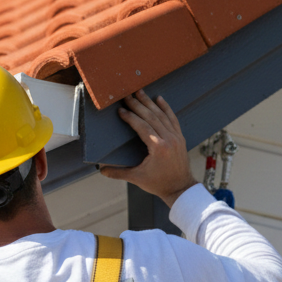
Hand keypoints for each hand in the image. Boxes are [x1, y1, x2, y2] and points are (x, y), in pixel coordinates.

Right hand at [99, 90, 195, 207]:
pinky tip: (160, 99)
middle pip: (151, 117)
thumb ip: (118, 173)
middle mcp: (169, 139)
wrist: (181, 188)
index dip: (130, 117)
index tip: (121, 110)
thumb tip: (101, 169)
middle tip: (127, 95)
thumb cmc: (159, 184)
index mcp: (158, 147)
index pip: (142, 126)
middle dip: (138, 104)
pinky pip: (173, 118)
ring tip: (140, 92)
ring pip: (162, 115)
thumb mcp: (137, 178)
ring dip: (150, 103)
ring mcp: (176, 137)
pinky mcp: (180, 137)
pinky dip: (166, 108)